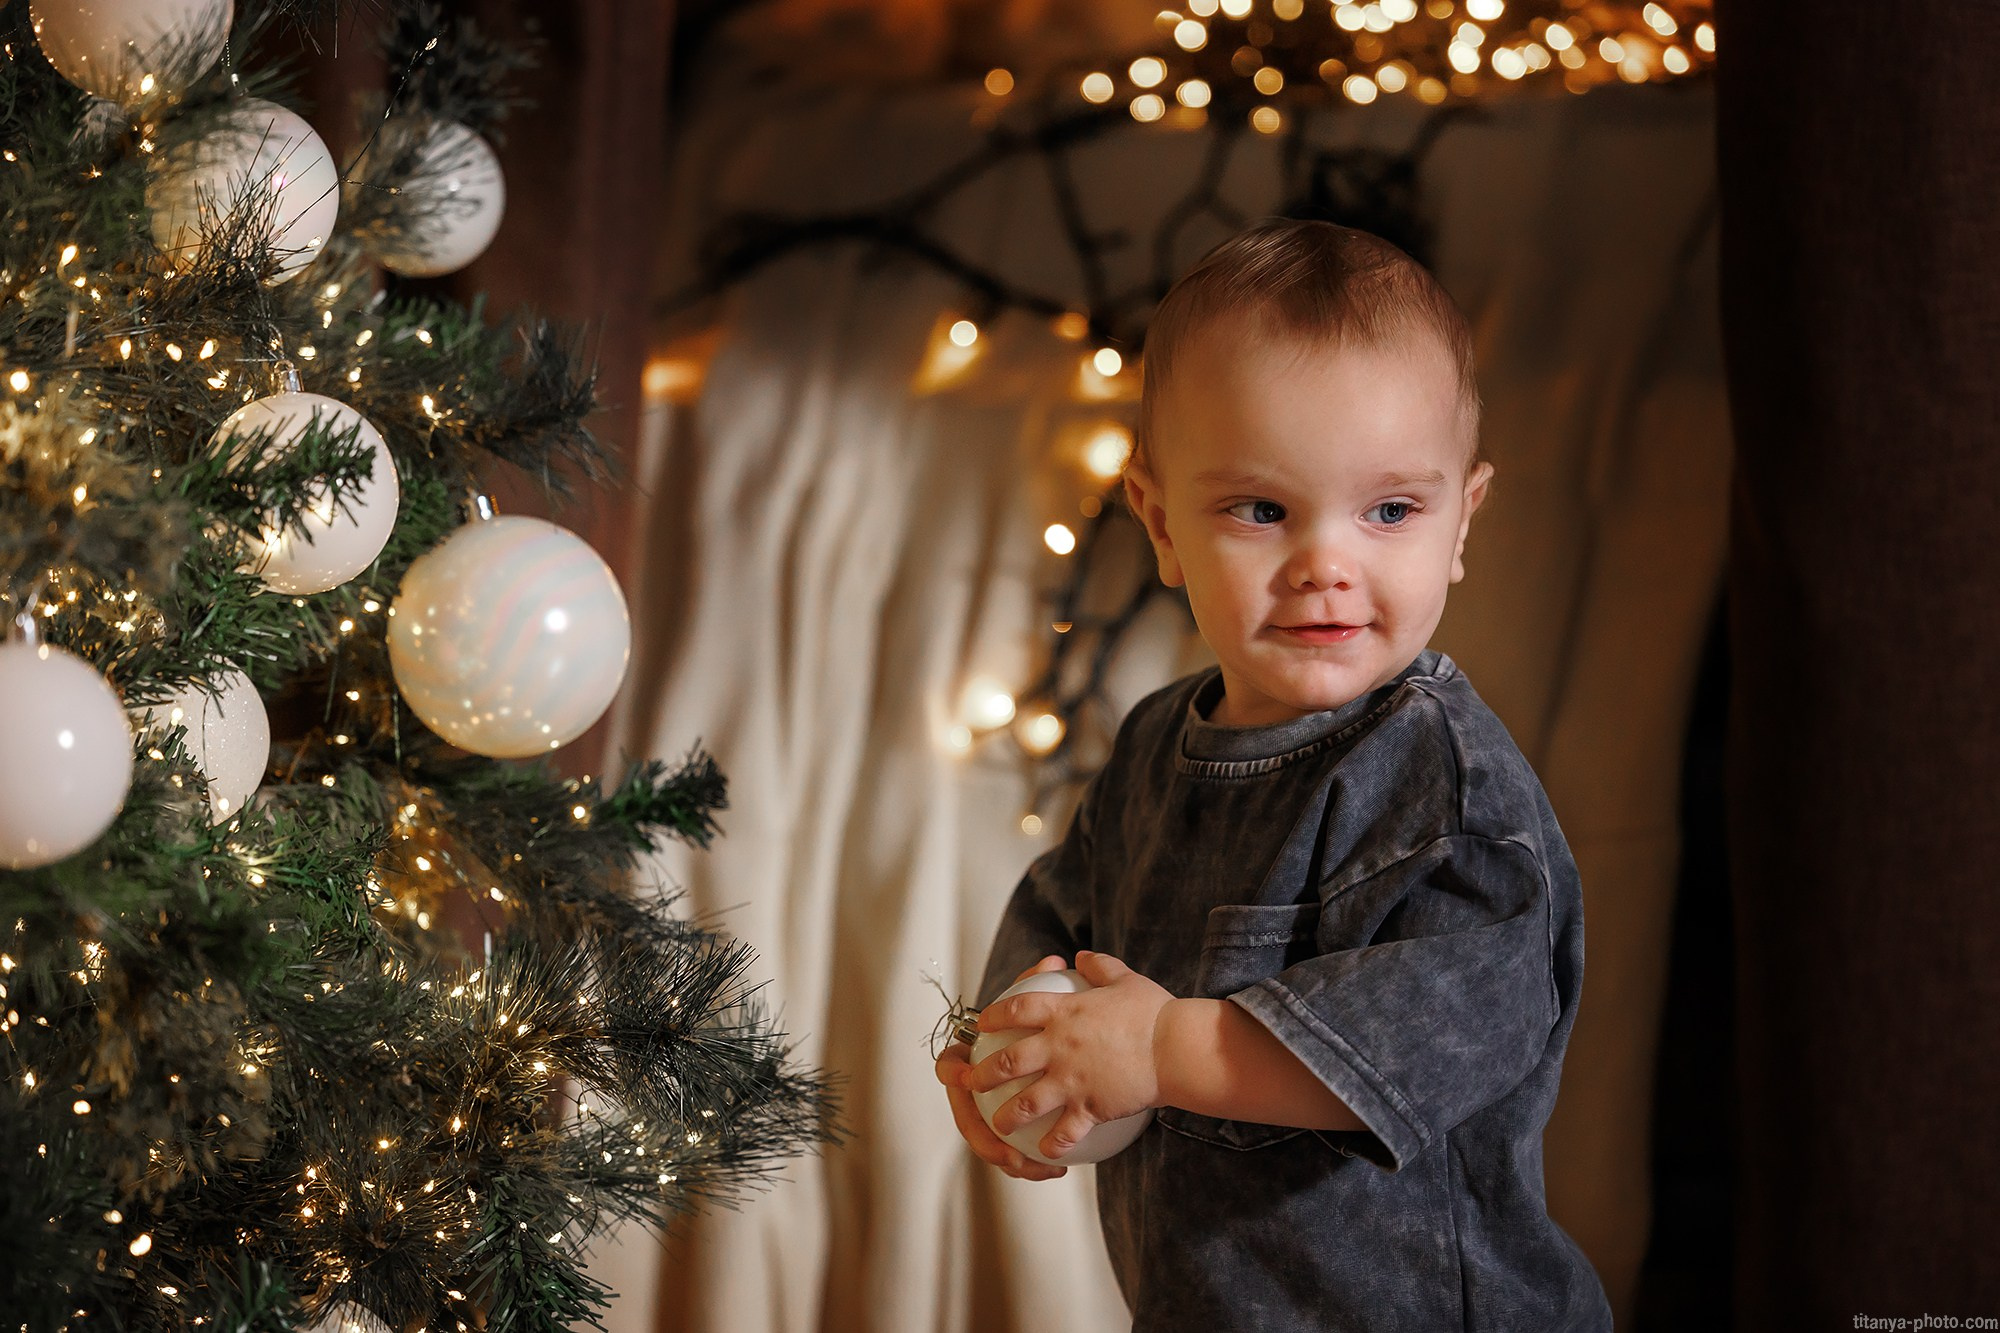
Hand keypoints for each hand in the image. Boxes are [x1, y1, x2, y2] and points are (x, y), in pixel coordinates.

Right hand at [933, 954, 1069, 1180]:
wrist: (1042, 1053)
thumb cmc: (1035, 1025)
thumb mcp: (1038, 1002)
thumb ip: (1039, 983)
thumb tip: (1053, 962)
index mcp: (968, 1062)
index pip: (949, 1067)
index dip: (952, 1074)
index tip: (967, 1077)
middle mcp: (971, 1094)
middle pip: (967, 1120)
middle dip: (983, 1139)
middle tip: (1008, 1150)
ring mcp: (985, 1117)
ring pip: (990, 1146)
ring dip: (1011, 1160)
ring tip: (1043, 1169)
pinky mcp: (1005, 1137)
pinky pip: (1013, 1154)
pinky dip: (1031, 1163)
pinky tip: (1061, 1167)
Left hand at [965, 950, 1172, 1161]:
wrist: (1175, 1049)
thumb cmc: (1154, 1012)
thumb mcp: (1125, 979)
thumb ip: (1099, 967)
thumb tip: (1082, 957)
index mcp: (1065, 1012)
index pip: (1017, 1009)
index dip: (995, 1015)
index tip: (983, 1023)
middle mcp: (1059, 1046)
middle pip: (1008, 1061)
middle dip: (984, 1073)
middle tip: (973, 1081)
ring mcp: (1071, 1080)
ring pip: (1025, 1102)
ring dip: (1006, 1115)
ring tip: (998, 1123)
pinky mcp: (1089, 1107)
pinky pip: (1063, 1132)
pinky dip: (1050, 1145)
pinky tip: (1044, 1151)